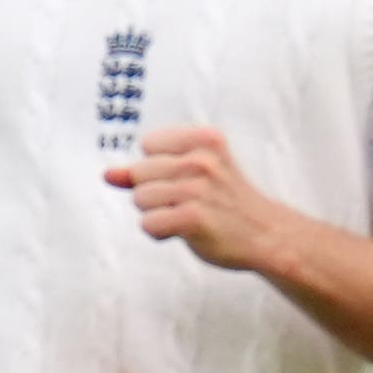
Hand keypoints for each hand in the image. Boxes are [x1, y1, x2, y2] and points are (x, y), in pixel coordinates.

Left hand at [106, 125, 296, 274]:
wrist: (265, 233)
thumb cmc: (225, 201)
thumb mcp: (194, 173)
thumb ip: (148, 170)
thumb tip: (107, 174)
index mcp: (204, 139)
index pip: (148, 145)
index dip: (159, 167)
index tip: (185, 178)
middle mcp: (201, 160)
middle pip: (140, 173)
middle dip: (154, 192)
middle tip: (187, 202)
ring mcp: (198, 189)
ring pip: (140, 199)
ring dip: (156, 214)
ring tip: (186, 216)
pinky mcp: (194, 218)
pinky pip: (148, 223)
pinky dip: (159, 232)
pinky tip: (182, 231)